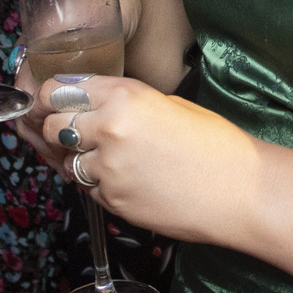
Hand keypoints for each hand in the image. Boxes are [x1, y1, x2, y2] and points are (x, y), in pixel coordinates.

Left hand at [28, 73, 264, 245]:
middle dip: (57, 129)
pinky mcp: (112, 201)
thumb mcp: (165, 103)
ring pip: (66, 162)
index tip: (53, 102)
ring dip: (77, 159)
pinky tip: (123, 179)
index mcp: (122, 95)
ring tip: (108, 159)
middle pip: (52, 126)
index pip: (57, 90)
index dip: (51, 97)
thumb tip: (88, 104)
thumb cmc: (214, 143)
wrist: (240, 191)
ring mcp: (107, 169)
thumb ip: (120, 100)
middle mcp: (107, 129)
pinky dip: (96, 184)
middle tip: (75, 133)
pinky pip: (87, 189)